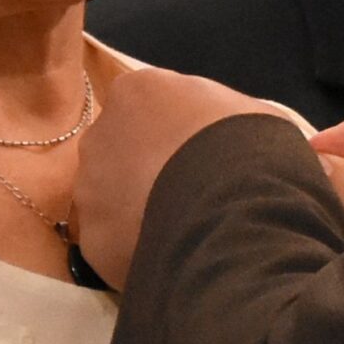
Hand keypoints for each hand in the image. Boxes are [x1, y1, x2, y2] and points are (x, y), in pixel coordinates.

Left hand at [71, 66, 277, 287]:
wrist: (233, 212)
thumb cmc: (250, 148)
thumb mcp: (254, 114)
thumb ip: (226, 116)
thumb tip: (230, 134)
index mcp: (139, 90)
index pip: (148, 106)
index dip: (175, 132)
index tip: (201, 154)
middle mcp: (101, 132)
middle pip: (120, 149)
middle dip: (146, 168)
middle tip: (187, 192)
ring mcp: (89, 187)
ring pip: (110, 196)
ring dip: (136, 208)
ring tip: (179, 228)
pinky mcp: (90, 237)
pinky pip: (113, 241)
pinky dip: (134, 247)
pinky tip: (168, 253)